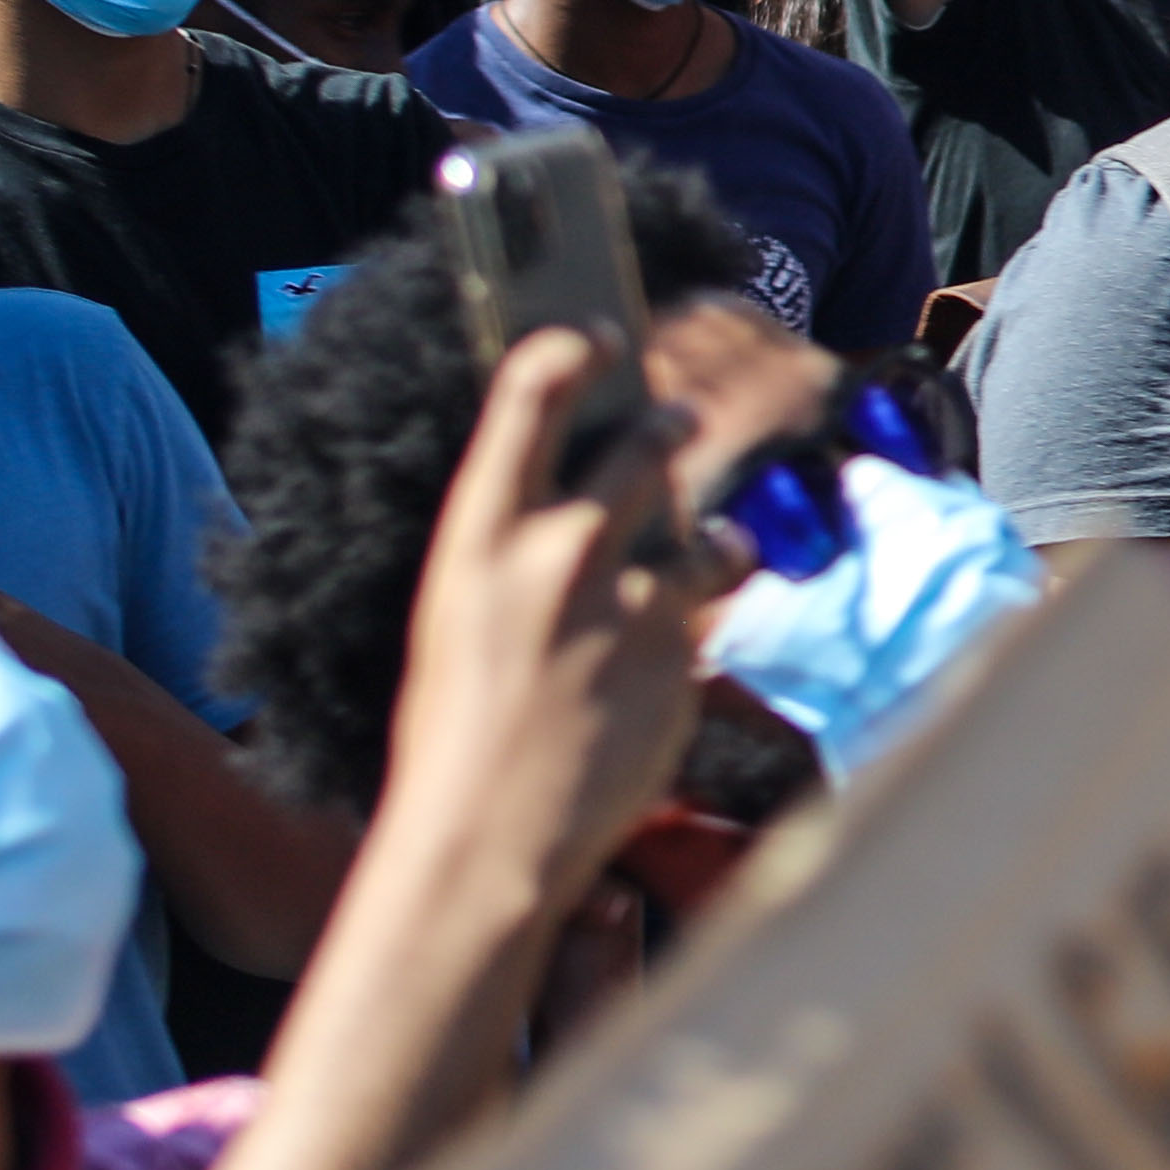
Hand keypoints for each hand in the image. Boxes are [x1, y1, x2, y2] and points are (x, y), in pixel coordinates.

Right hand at [373, 328, 737, 970]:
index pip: (531, 392)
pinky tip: (678, 635)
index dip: (573, 346)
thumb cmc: (454, 730)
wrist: (489, 838)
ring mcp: (629, 599)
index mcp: (478, 534)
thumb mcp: (457, 612)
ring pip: (703, 526)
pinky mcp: (682, 650)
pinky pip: (714, 599)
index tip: (598, 331)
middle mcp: (558, 550)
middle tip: (676, 420)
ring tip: (696, 548)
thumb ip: (510, 544)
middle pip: (647, 439)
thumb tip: (565, 486)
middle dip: (669, 424)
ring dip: (705, 533)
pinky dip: (706, 605)